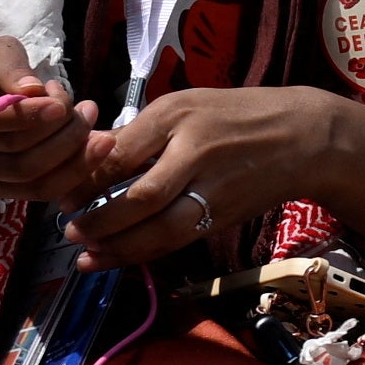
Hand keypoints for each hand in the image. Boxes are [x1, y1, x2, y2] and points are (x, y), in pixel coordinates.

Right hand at [0, 34, 96, 204]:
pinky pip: (36, 192)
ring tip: (94, 127)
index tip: (59, 104)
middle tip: (87, 109)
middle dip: (60, 133)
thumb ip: (10, 65)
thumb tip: (34, 90)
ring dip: (72, 155)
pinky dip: (70, 174)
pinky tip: (91, 151)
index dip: (23, 115)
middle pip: (13, 152)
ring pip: (28, 177)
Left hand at [54, 80, 364, 269]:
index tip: (61, 191)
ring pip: (162, 229)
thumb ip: (136, 132)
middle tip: (69, 230)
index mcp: (178, 117)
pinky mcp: (223, 217)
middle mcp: (196, 155)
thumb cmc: (233, 115)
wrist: (302, 138)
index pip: (122, 151)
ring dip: (120, 247)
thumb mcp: (183, 105)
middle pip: (142, 197)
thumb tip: (85, 153)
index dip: (87, 176)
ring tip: (87, 256)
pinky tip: (117, 258)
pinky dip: (144, 253)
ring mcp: (214, 190)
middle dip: (100, 219)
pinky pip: (178, 240)